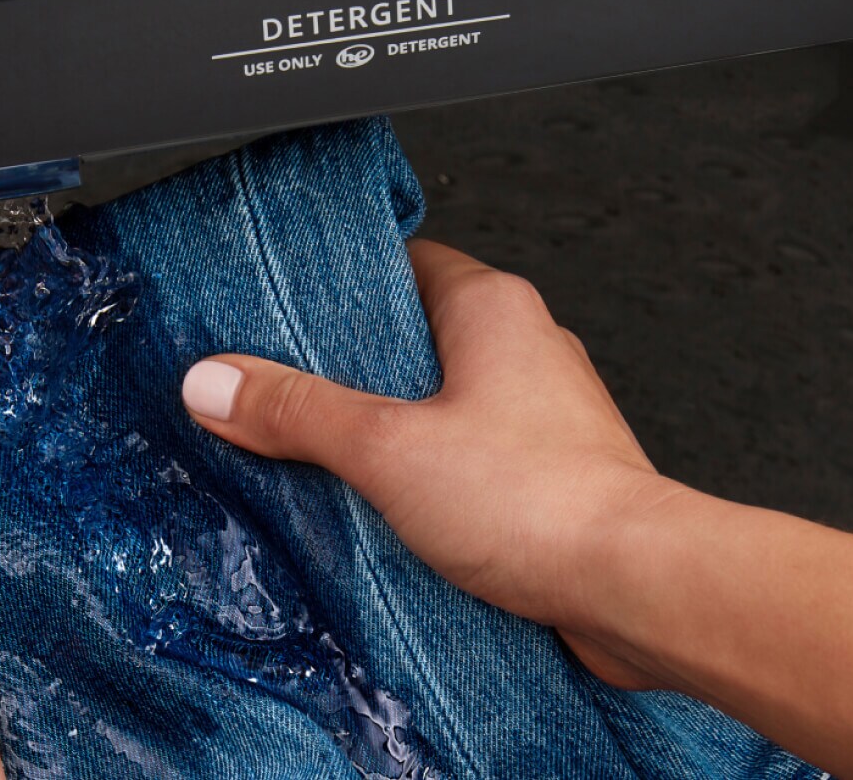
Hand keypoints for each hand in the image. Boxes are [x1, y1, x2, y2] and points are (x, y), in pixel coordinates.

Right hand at [181, 239, 682, 686]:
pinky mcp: (546, 479)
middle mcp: (524, 350)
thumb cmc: (543, 500)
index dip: (338, 289)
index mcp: (491, 308)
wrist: (635, 588)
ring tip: (323, 467)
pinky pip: (468, 467)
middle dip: (349, 379)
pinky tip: (385, 520)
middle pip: (412, 344)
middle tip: (283, 402)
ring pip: (440, 410)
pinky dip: (426, 486)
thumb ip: (298, 412)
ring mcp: (540, 418)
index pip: (402, 264)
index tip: (281, 315)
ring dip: (387, 440)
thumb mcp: (387, 447)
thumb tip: (218, 382)